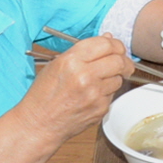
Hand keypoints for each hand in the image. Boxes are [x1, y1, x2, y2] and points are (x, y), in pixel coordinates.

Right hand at [19, 31, 133, 140]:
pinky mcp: (100, 109)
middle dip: (123, 60)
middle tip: (121, 62)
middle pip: (118, 60)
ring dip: (114, 77)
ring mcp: (94, 94)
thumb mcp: (56, 64)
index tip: (117, 48)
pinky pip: (112, 95)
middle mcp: (85, 76)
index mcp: (72, 61)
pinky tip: (92, 95)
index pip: (106, 44)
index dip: (115, 44)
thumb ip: (84, 50)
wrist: (39, 124)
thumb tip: (108, 38)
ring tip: (99, 80)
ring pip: (119, 78)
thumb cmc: (43, 95)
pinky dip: (106, 93)